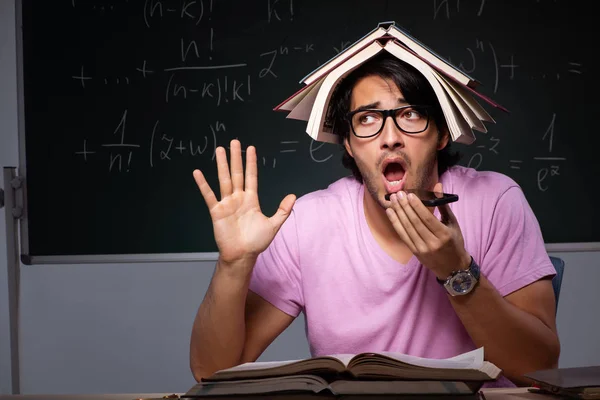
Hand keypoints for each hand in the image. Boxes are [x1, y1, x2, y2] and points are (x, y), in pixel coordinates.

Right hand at [193, 139, 295, 264]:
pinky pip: (209, 195)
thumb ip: (283, 210)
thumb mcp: (273, 225)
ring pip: (224, 180)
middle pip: (237, 173)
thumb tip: (293, 196)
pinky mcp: (216, 211)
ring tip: (219, 150)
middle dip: (236, 157)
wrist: (242, 255)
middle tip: (234, 142)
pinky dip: (203, 184)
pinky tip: (198, 173)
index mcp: (251, 199)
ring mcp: (227, 203)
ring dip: (221, 165)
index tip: (251, 148)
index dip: (251, 162)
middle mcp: (238, 198)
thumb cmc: (256, 242)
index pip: (252, 176)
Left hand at [385, 182, 470, 278]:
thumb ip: (443, 204)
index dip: (417, 206)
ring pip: (407, 228)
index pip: (427, 218)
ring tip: (393, 200)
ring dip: (398, 213)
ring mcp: (422, 248)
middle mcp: (432, 242)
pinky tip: (390, 212)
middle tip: (398, 194)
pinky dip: (395, 223)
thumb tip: (437, 185)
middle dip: (405, 206)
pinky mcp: (415, 252)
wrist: (452, 267)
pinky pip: (403, 235)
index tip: (409, 194)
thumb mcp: (452, 223)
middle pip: (415, 222)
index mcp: (444, 234)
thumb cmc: (454, 241)